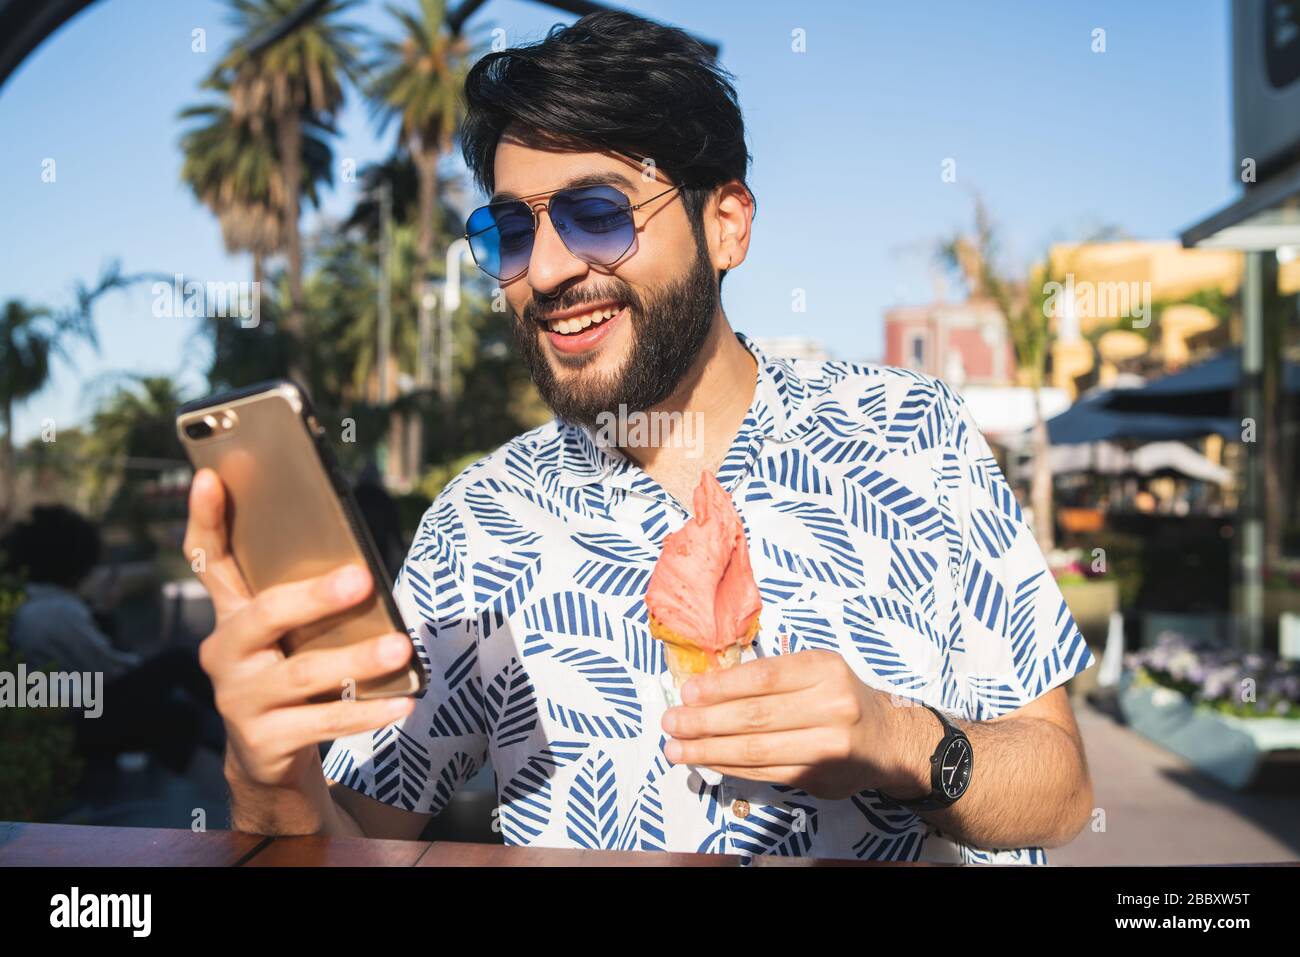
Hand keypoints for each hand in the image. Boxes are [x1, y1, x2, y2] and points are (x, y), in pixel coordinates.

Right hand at [183, 468, 415, 791]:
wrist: (268, 755)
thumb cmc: (291, 669)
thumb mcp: (290, 633)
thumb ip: (306, 599)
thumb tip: (363, 570)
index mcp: (231, 615)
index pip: (209, 560)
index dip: (205, 519)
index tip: (210, 477)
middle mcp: (225, 653)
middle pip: (265, 616)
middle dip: (314, 597)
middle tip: (362, 579)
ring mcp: (239, 699)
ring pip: (302, 674)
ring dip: (356, 660)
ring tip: (401, 648)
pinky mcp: (264, 741)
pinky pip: (323, 721)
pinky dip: (367, 711)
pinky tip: (404, 701)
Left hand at [660, 649, 918, 799]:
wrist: (885, 741)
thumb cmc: (838, 697)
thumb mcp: (815, 671)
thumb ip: (771, 678)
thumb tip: (706, 689)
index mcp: (825, 670)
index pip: (763, 677)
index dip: (720, 686)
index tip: (687, 692)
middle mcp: (831, 707)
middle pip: (754, 716)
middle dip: (704, 721)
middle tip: (671, 722)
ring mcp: (827, 747)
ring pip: (755, 749)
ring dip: (708, 750)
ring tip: (676, 748)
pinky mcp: (818, 778)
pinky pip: (764, 772)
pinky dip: (730, 767)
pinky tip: (707, 761)